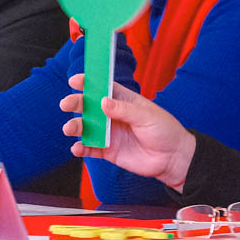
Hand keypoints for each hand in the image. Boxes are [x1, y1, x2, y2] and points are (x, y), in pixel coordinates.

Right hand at [60, 73, 196, 187]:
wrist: (172, 159)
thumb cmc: (164, 130)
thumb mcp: (146, 115)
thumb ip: (124, 109)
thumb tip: (103, 102)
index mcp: (122, 100)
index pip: (102, 88)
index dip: (88, 83)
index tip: (75, 81)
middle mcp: (112, 115)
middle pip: (88, 106)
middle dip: (76, 103)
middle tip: (66, 104)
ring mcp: (108, 133)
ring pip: (86, 127)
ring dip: (75, 126)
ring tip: (69, 129)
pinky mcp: (108, 151)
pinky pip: (90, 149)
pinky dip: (81, 148)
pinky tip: (76, 148)